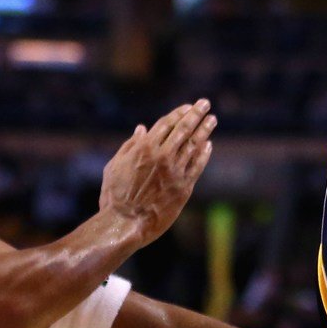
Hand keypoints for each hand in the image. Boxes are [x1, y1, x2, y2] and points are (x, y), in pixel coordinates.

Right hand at [99, 100, 215, 243]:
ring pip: (194, 145)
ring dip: (204, 130)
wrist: (125, 223)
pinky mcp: (184, 187)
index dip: (179, 113)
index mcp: (144, 148)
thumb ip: (129, 146)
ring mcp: (175, 171)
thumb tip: (141, 129)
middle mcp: (162, 156)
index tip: (187, 107)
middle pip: (184, 129)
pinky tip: (208, 145)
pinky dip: (204, 154)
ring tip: (212, 120)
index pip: (166, 124)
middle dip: (196, 114)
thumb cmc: (114, 196)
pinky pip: (197, 166)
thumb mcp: (115, 166)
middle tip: (205, 104)